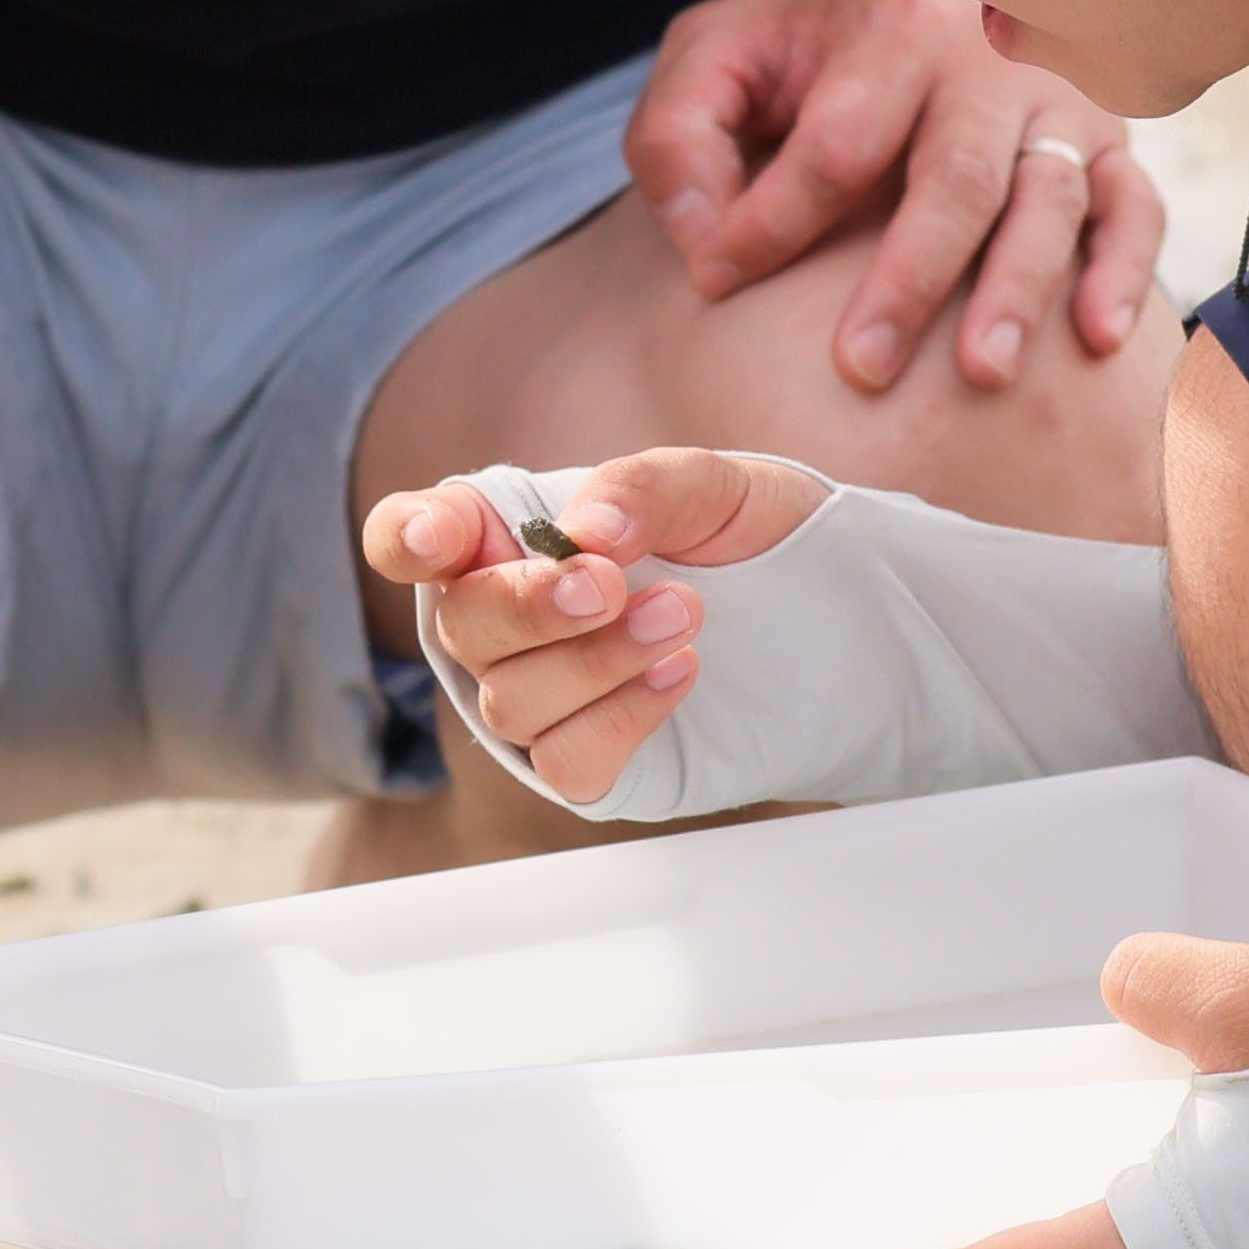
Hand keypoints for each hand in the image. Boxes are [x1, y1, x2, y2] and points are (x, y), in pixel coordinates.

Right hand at [361, 442, 820, 811]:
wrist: (841, 619)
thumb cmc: (758, 540)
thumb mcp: (716, 486)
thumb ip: (644, 488)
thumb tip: (589, 530)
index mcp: (513, 537)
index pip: (416, 534)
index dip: (408, 535)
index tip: (440, 538)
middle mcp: (511, 620)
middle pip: (461, 625)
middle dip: (532, 605)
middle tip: (613, 583)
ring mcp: (542, 696)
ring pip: (511, 700)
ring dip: (597, 659)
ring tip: (683, 617)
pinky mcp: (589, 762)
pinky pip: (566, 759)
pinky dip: (621, 716)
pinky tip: (679, 674)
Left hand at [621, 0, 1161, 399]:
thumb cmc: (803, 53)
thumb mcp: (716, 62)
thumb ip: (680, 138)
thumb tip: (705, 241)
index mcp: (883, 29)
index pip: (835, 141)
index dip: (771, 220)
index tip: (715, 278)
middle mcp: (981, 62)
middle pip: (955, 178)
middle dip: (908, 279)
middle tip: (861, 368)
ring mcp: (1052, 103)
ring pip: (1048, 198)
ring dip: (1019, 288)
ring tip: (983, 371)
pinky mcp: (1105, 142)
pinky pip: (1135, 205)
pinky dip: (1124, 269)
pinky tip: (1097, 337)